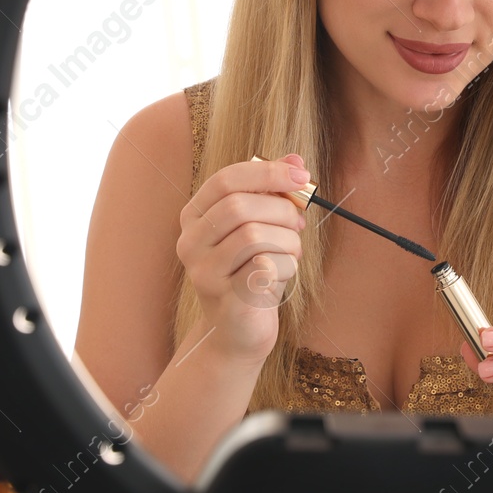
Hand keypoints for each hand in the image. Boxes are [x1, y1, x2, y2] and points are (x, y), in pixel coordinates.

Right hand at [177, 153, 309, 363]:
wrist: (241, 331)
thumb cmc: (253, 271)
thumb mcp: (263, 226)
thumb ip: (275, 191)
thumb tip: (296, 161)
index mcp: (195, 217)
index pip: (226, 179)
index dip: (267, 173)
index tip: (302, 177)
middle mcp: (190, 243)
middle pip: (240, 206)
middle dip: (282, 211)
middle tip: (299, 224)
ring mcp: (202, 273)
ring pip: (254, 235)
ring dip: (287, 241)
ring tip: (291, 253)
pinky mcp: (224, 300)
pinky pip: (265, 268)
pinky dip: (285, 267)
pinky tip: (282, 276)